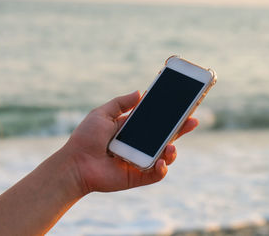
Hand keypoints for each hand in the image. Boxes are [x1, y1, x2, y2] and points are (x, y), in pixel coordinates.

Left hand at [61, 91, 198, 194]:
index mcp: (131, 130)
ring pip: (165, 156)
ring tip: (171, 147)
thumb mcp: (101, 114)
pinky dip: (162, 169)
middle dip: (181, 129)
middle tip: (193, 121)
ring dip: (172, 151)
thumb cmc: (85, 138)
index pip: (156, 121)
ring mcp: (139, 161)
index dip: (170, 115)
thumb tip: (140, 92)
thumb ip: (120, 103)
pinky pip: (156, 174)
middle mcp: (138, 145)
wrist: (75, 163)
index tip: (185, 106)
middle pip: (165, 137)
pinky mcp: (137, 177)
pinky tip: (161, 162)